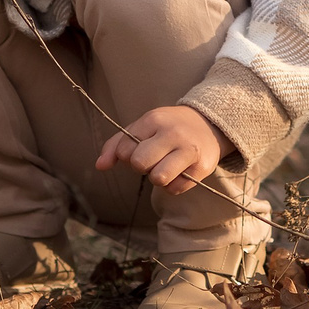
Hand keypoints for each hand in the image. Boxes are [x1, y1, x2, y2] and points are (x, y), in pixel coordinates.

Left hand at [95, 104, 228, 191]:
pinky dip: (172, 185)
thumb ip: (116, 144)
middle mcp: (172, 133)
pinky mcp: (202, 168)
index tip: (139, 149)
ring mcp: (189, 150)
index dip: (127, 156)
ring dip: (157, 177)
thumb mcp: (142, 127)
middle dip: (141, 166)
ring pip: (158, 178)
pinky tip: (178, 172)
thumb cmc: (167, 128)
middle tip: (152, 159)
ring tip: (164, 166)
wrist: (208, 124)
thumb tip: (100, 166)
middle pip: (140, 164)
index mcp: (153, 120)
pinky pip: (175, 189)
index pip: (124, 149)